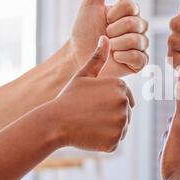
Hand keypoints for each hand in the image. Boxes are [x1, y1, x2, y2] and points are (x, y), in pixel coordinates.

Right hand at [53, 36, 133, 151]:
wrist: (54, 123)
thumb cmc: (68, 98)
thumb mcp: (83, 75)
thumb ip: (98, 58)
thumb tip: (106, 37)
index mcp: (120, 87)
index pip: (125, 98)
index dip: (108, 103)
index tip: (94, 104)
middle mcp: (125, 103)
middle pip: (125, 113)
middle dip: (111, 116)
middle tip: (90, 115)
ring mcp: (121, 123)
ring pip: (122, 128)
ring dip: (109, 129)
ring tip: (90, 124)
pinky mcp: (116, 140)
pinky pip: (114, 141)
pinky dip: (104, 141)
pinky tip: (90, 134)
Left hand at [70, 0, 148, 77]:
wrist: (78, 55)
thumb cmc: (84, 31)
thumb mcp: (91, 4)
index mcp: (129, 13)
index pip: (131, 6)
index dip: (115, 14)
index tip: (104, 19)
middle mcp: (138, 28)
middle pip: (136, 23)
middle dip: (114, 30)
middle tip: (105, 35)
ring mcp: (140, 46)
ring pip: (138, 40)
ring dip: (117, 44)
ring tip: (109, 47)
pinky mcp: (139, 63)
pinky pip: (140, 57)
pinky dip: (124, 56)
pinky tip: (115, 57)